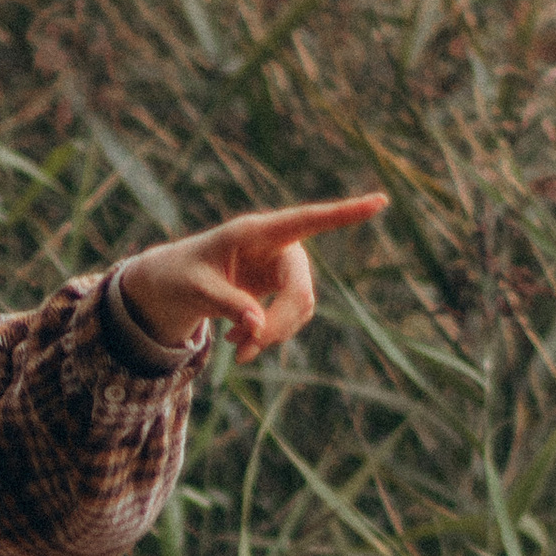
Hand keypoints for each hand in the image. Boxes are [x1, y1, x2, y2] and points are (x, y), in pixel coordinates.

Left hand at [120, 193, 386, 364]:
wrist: (174, 284)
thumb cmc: (182, 276)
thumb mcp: (196, 290)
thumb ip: (228, 304)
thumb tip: (257, 328)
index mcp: (256, 232)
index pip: (307, 220)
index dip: (345, 214)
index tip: (381, 202)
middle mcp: (278, 246)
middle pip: (300, 289)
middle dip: (278, 325)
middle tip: (244, 354)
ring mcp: (283, 267)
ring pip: (300, 308)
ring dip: (272, 336)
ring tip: (236, 350)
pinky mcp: (282, 288)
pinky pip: (291, 318)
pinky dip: (268, 337)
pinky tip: (238, 344)